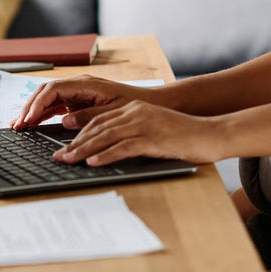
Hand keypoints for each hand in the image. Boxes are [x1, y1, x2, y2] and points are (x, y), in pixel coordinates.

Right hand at [10, 75, 148, 130]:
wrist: (147, 102)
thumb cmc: (133, 105)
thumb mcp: (113, 112)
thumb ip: (89, 116)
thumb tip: (65, 121)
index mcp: (86, 84)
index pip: (53, 90)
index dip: (37, 104)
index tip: (28, 119)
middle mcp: (78, 85)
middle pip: (45, 92)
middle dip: (29, 107)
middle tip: (17, 125)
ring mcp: (76, 92)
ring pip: (47, 98)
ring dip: (32, 111)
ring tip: (18, 126)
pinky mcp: (77, 101)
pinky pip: (55, 105)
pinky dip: (42, 114)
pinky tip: (32, 124)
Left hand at [51, 100, 224, 165]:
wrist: (212, 133)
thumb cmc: (185, 136)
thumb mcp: (155, 129)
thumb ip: (134, 134)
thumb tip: (109, 149)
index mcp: (135, 108)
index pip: (99, 121)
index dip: (80, 135)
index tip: (65, 147)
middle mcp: (137, 112)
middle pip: (98, 127)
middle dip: (75, 143)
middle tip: (58, 157)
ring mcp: (145, 124)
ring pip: (106, 136)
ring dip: (84, 150)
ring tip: (68, 161)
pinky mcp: (154, 137)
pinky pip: (124, 146)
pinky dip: (106, 155)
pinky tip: (93, 163)